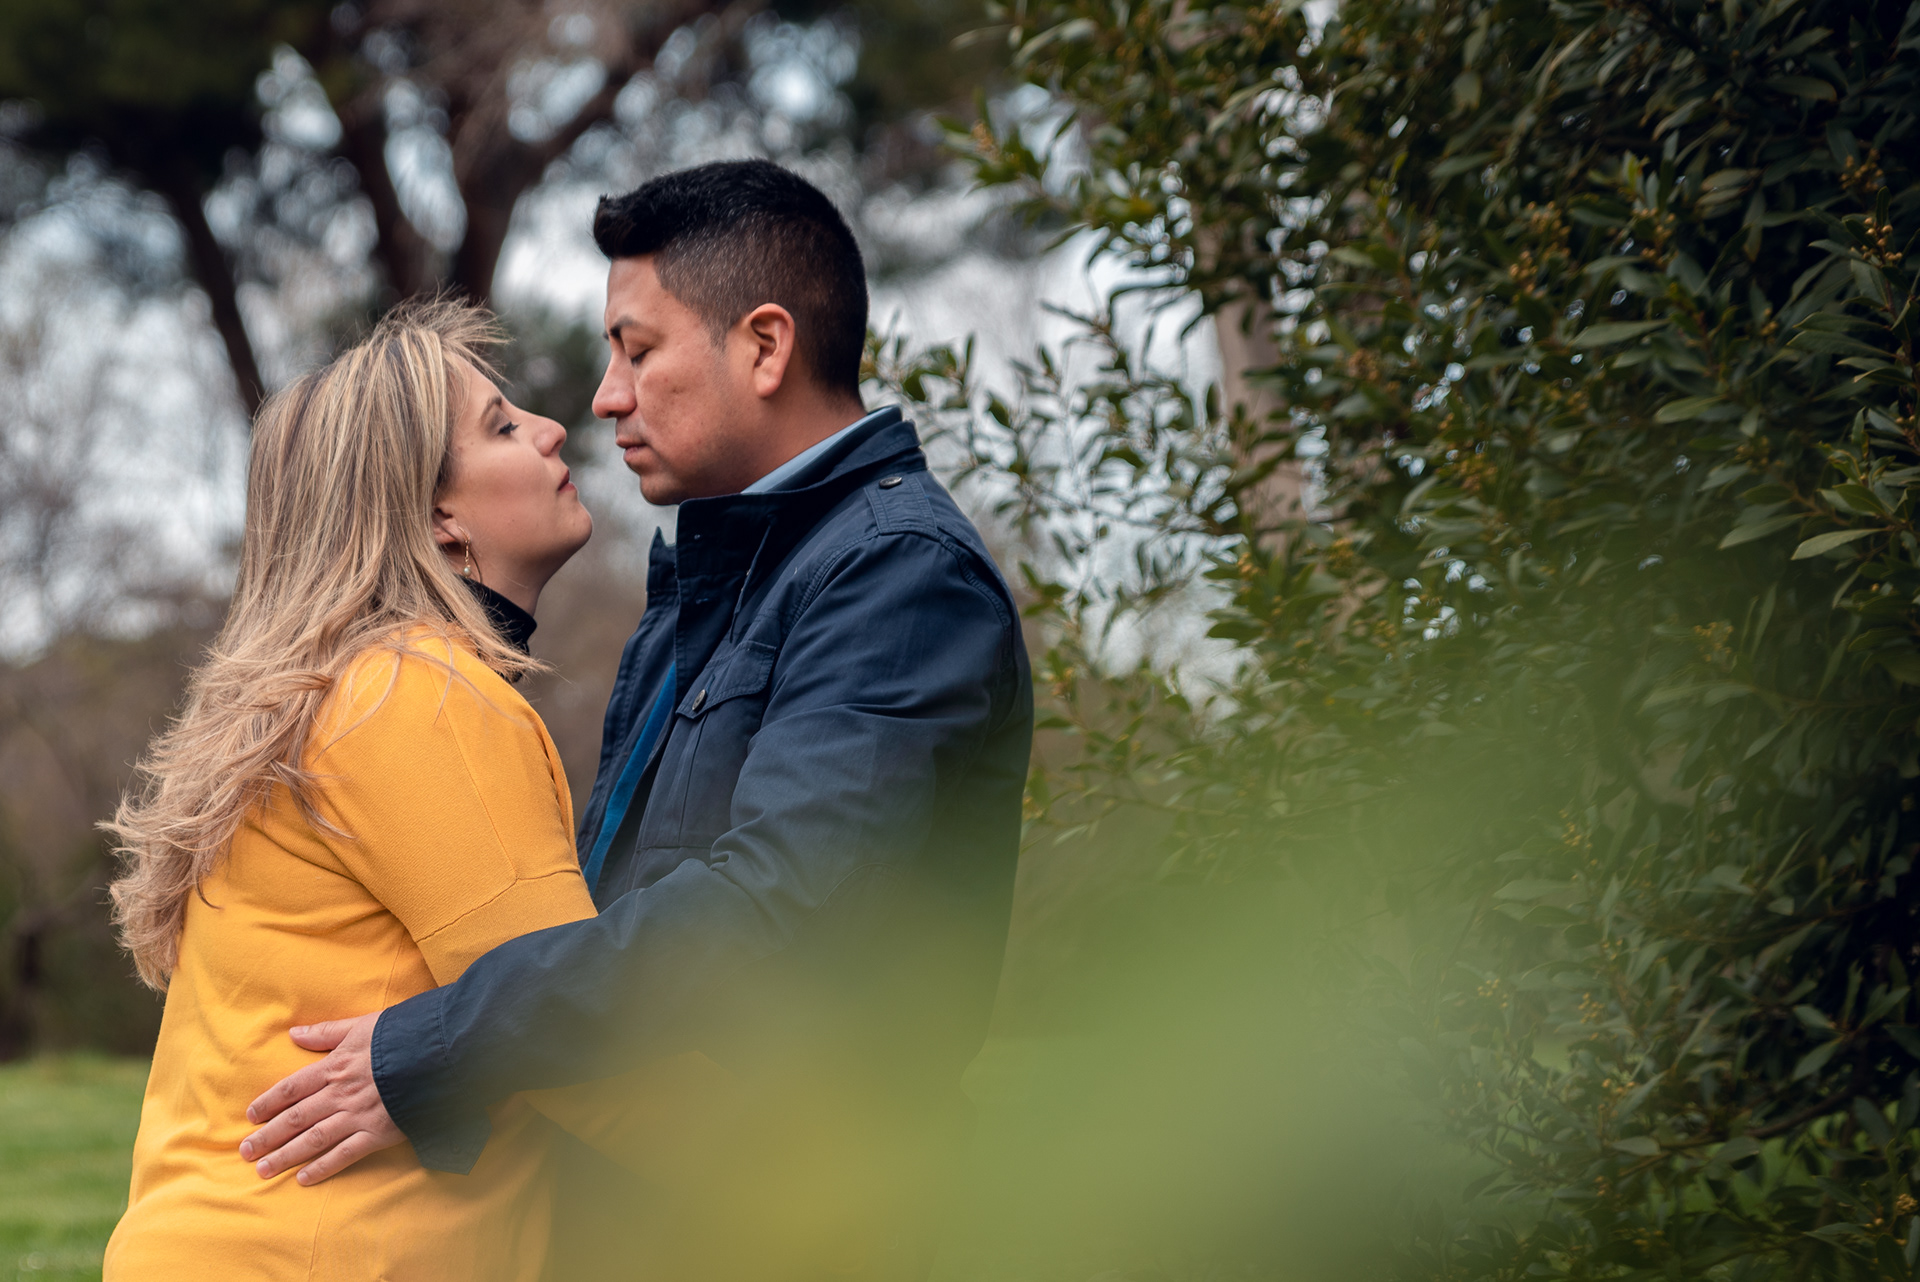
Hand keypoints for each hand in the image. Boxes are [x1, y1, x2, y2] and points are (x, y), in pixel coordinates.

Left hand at [239, 1013, 403, 1184]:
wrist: (440, 1052)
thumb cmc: (402, 1035)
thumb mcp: (362, 1025)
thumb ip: (326, 1032)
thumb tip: (294, 1033)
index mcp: (334, 1067)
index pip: (291, 1088)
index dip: (268, 1103)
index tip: (250, 1117)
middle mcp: (340, 1094)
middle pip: (295, 1118)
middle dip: (268, 1136)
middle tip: (246, 1152)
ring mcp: (358, 1115)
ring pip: (313, 1139)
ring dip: (286, 1156)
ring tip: (264, 1169)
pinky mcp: (378, 1132)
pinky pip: (345, 1154)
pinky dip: (323, 1168)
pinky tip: (304, 1179)